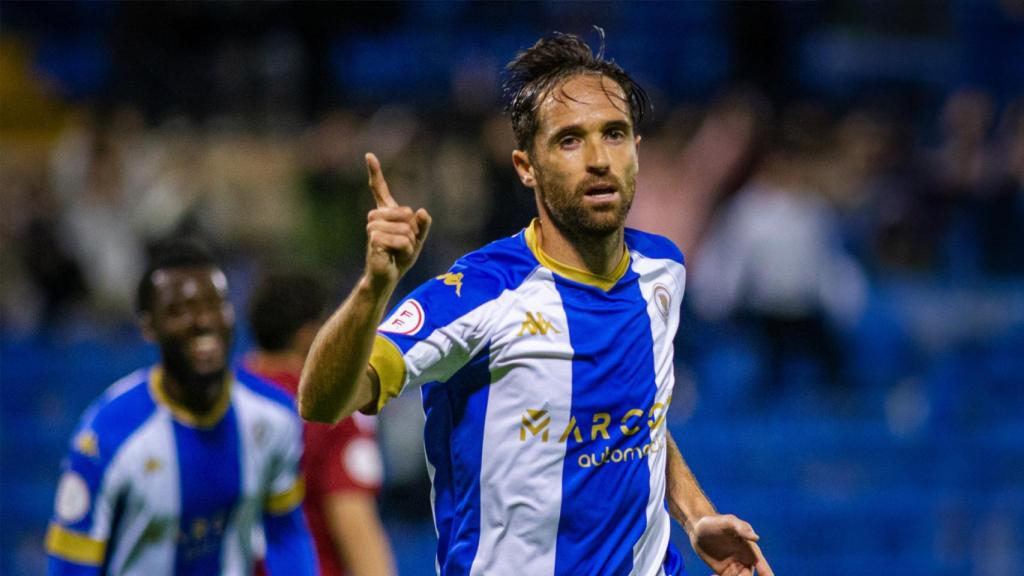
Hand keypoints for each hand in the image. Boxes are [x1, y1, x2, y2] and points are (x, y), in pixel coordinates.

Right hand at [364, 152, 431, 289]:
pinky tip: (394, 256)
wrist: (387, 276)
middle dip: (412, 233)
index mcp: (386, 213)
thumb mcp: (417, 239)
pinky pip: (402, 240)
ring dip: (409, 244)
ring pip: (406, 229)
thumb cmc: (400, 257)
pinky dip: (405, 251)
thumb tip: (421, 211)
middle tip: (402, 245)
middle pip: (407, 214)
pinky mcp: (374, 240)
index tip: (369, 155)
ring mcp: (373, 227)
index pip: (379, 189)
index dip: (375, 173)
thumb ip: (423, 225)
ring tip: (397, 251)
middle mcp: (376, 217)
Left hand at [690, 514, 772, 575]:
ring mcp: (735, 568)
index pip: (763, 568)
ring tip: (715, 575)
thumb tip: (756, 537)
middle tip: (726, 574)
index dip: (767, 575)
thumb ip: (740, 528)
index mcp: (750, 551)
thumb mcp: (726, 522)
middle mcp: (745, 561)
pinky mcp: (724, 573)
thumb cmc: (714, 522)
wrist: (697, 529)